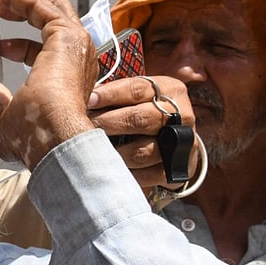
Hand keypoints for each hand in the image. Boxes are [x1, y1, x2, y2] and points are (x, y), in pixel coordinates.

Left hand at [0, 0, 97, 169]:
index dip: (17, 45)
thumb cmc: (35, 137)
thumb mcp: (6, 120)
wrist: (54, 138)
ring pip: (50, 6)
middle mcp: (76, 57)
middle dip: (22, 7)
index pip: (45, 50)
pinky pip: (41, 5)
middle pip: (52, 18)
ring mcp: (75, 44)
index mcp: (67, 77)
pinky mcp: (67, 35)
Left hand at [88, 75, 198, 189]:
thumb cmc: (143, 111)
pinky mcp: (178, 169)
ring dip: (113, 152)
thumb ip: (113, 94)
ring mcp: (183, 144)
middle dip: (107, 123)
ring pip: (141, 151)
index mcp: (170, 90)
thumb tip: (82, 97)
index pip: (137, 89)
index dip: (109, 95)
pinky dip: (125, 173)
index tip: (88, 101)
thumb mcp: (135, 96)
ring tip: (91, 151)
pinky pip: (148, 175)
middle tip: (83, 127)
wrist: (176, 141)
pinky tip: (108, 169)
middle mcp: (181, 115)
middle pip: (140, 119)